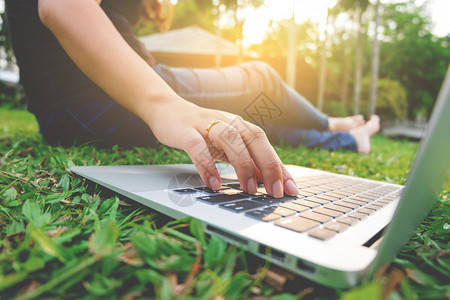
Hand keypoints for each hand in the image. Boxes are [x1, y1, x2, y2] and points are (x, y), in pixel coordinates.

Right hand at [147, 99, 298, 197]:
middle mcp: (227, 122)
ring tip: (249, 189)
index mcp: (240, 126)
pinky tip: (213, 184)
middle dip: (269, 166)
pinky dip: (207, 165)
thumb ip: (245, 160)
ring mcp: (206, 125)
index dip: (280, 167)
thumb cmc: (201, 132)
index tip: (292, 189)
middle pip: (255, 139)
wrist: (167, 110)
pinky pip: (197, 147)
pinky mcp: (186, 131)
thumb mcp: (226, 146)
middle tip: (276, 192)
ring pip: (230, 140)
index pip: (266, 145)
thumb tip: (267, 181)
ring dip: (243, 165)